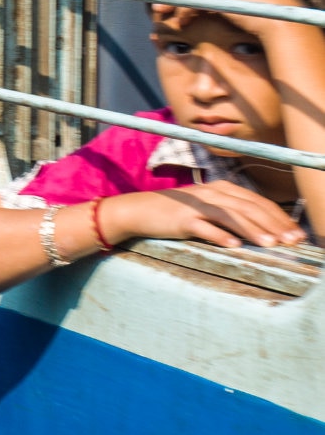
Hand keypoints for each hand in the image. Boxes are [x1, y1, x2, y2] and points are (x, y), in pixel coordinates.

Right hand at [102, 180, 307, 250]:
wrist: (138, 210)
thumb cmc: (176, 212)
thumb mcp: (207, 207)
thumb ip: (232, 213)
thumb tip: (263, 230)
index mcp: (222, 188)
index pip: (258, 202)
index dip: (279, 217)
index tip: (296, 234)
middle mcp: (211, 193)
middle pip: (249, 208)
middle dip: (273, 225)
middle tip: (290, 241)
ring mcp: (196, 205)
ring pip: (231, 216)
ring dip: (253, 230)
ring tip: (270, 244)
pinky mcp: (181, 218)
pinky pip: (204, 227)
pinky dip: (220, 236)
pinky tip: (234, 245)